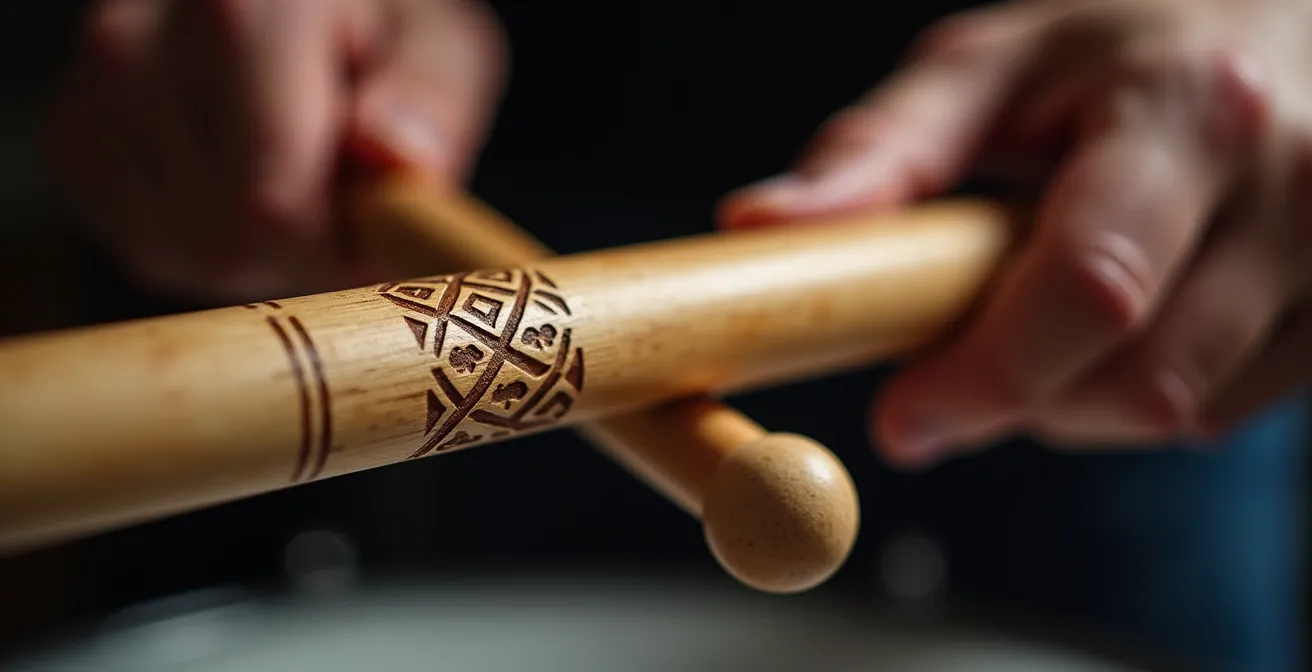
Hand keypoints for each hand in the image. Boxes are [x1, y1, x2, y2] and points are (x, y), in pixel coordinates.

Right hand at [47, 0, 505, 301]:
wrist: (294, 4)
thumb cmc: (380, 27)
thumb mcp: (438, 45)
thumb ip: (431, 98)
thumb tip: (400, 158)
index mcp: (242, 5)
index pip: (272, 202)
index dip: (339, 248)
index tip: (380, 229)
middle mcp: (136, 39)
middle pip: (223, 238)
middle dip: (304, 248)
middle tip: (345, 196)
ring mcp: (92, 94)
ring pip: (184, 250)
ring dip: (258, 247)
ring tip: (295, 173)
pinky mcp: (74, 142)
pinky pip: (149, 245)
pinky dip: (209, 238)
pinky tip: (241, 178)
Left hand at [718, 0, 1311, 467]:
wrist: (1280, 24)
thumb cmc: (1115, 44)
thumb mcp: (988, 67)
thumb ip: (881, 151)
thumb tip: (761, 228)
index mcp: (1185, 112)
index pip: (1089, 289)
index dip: (985, 376)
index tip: (903, 418)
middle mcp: (1291, 184)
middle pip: (1141, 380)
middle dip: (1024, 399)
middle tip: (960, 362)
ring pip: (1182, 413)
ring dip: (1080, 401)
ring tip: (1049, 310)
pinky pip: (1228, 412)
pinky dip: (1144, 395)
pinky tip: (1126, 321)